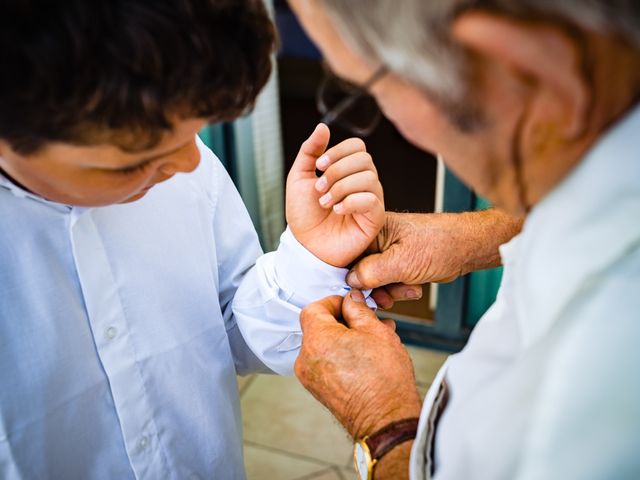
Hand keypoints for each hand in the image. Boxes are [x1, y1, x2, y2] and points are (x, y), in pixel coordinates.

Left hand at [286, 124, 384, 266]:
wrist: (305, 245)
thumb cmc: (304, 215)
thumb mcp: (299, 178)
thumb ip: (310, 151)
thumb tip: (323, 127)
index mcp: (349, 170)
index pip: (357, 146)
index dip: (338, 152)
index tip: (318, 166)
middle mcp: (364, 182)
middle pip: (364, 159)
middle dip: (337, 171)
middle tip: (319, 188)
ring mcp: (371, 200)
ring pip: (369, 178)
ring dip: (341, 187)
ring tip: (325, 202)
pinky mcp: (374, 219)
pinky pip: (372, 200)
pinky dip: (351, 201)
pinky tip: (337, 210)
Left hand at [295, 290, 421, 439]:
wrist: (386, 420)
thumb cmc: (383, 380)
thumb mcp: (376, 331)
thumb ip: (358, 310)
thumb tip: (351, 301)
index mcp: (317, 339)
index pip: (313, 308)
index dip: (333, 302)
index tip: (350, 305)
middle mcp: (306, 358)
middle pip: (317, 328)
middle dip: (342, 322)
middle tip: (366, 323)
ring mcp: (310, 377)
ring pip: (323, 346)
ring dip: (343, 339)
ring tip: (371, 342)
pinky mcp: (318, 390)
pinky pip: (325, 363)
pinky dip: (340, 356)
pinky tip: (364, 358)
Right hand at [348, 210, 523, 306]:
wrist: (467, 247)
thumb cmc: (439, 244)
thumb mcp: (401, 262)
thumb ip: (371, 273)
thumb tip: (350, 281)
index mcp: (372, 230)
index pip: (348, 255)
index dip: (351, 276)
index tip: (357, 292)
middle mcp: (377, 240)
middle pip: (360, 270)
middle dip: (374, 287)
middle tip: (385, 298)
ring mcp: (388, 252)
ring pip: (375, 279)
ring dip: (389, 291)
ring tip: (406, 290)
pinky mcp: (399, 263)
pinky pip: (389, 281)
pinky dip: (399, 289)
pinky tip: (413, 288)